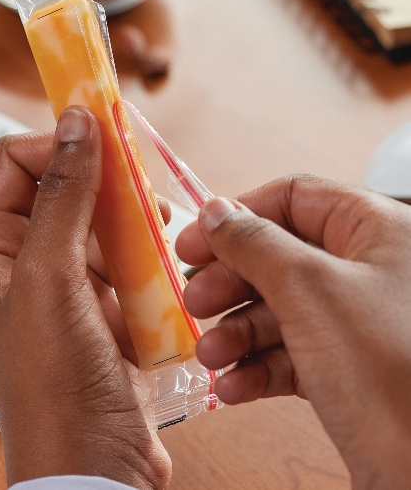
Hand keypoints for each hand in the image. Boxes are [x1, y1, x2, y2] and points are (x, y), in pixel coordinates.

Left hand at [0, 107, 170, 488]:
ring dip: (127, 218)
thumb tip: (75, 121)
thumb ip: (62, 196)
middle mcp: (20, 262)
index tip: (106, 138)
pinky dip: (142, 252)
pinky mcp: (98, 306)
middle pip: (58, 186)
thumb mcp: (52, 279)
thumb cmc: (57, 383)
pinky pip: (119, 256)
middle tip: (140, 189)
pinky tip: (162, 264)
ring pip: (95, 220)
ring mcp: (61, 285)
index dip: (56, 144)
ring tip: (156, 228)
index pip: (13, 163)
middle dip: (102, 182)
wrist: (93, 465)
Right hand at [176, 174, 410, 489]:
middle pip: (278, 257)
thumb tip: (215, 211)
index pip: (294, 198)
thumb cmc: (389, 369)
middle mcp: (368, 272)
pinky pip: (291, 353)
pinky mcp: (348, 368)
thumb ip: (255, 242)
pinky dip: (257, 367)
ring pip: (279, 309)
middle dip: (230, 283)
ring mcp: (357, 321)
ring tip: (209, 354)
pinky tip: (234, 385)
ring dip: (236, 332)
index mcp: (376, 231)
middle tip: (194, 301)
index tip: (196, 239)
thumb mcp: (309, 289)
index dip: (239, 215)